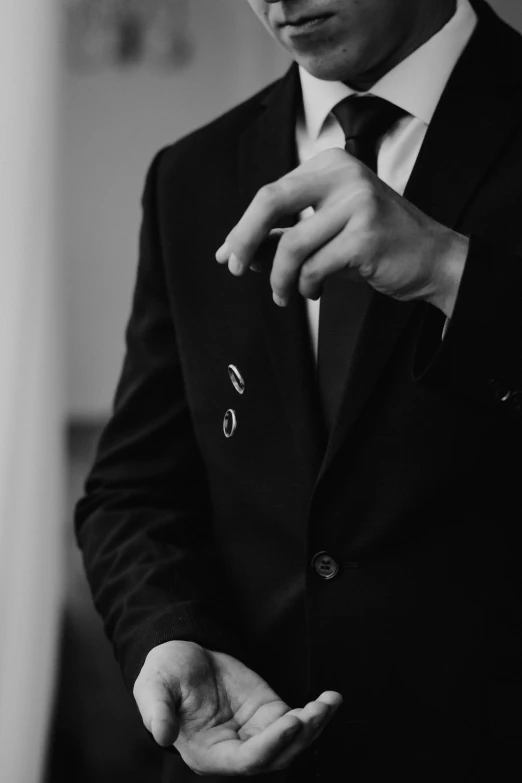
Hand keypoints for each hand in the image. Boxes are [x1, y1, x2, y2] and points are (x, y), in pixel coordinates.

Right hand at [133, 640, 342, 775]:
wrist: (182, 652)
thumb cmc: (164, 673)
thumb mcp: (153, 686)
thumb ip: (156, 710)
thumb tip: (161, 735)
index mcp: (207, 753)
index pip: (246, 761)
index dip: (270, 746)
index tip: (292, 722)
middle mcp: (236, 751)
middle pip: (277, 756)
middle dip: (300, 737)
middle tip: (316, 712)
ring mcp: (256, 733)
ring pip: (293, 742)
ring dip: (315, 726)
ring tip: (329, 703)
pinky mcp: (269, 713)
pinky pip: (298, 720)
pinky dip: (317, 713)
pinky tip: (331, 699)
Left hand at [216, 148, 468, 317]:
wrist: (432, 259)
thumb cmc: (375, 246)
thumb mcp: (324, 235)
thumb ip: (283, 237)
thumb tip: (238, 252)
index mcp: (330, 166)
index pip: (270, 193)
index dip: (243, 227)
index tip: (229, 254)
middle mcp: (343, 175)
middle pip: (271, 202)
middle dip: (244, 239)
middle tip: (235, 268)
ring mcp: (358, 202)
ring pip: (292, 245)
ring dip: (280, 278)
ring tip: (284, 295)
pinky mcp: (366, 234)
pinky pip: (315, 267)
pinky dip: (307, 286)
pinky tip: (315, 291)